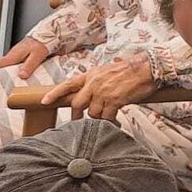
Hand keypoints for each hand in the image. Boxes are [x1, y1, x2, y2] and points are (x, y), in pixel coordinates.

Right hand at [0, 37, 48, 77]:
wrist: (48, 33)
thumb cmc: (43, 42)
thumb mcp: (37, 54)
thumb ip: (29, 65)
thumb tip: (21, 75)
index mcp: (14, 55)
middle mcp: (12, 55)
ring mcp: (15, 56)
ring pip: (4, 67)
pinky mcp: (20, 57)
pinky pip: (11, 66)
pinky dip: (8, 72)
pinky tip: (11, 78)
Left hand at [41, 53, 155, 121]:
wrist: (147, 68)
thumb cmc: (128, 70)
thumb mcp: (106, 71)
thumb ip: (95, 81)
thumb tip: (88, 92)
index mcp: (90, 75)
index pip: (67, 84)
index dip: (54, 93)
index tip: (44, 101)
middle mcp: (94, 83)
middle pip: (77, 104)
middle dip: (76, 115)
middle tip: (77, 122)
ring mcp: (103, 92)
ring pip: (92, 113)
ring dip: (98, 118)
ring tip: (107, 118)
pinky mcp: (115, 101)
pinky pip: (106, 117)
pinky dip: (110, 122)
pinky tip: (115, 122)